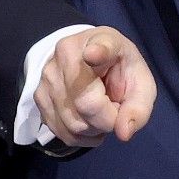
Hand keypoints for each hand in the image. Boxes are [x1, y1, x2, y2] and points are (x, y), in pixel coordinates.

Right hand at [35, 26, 156, 147]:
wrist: (90, 58)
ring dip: (93, 129)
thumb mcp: (141, 84)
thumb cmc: (119, 69)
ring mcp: (48, 77)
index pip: (99, 49)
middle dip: (107, 120)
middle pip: (86, 106)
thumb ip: (138, 108)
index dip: (97, 52)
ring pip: (72, 124)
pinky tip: (87, 121)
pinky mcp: (37, 97)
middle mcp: (66, 56)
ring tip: (100, 112)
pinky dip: (79, 136)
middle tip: (113, 107)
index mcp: (100, 43)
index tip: (93, 54)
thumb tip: (123, 133)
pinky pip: (60, 132)